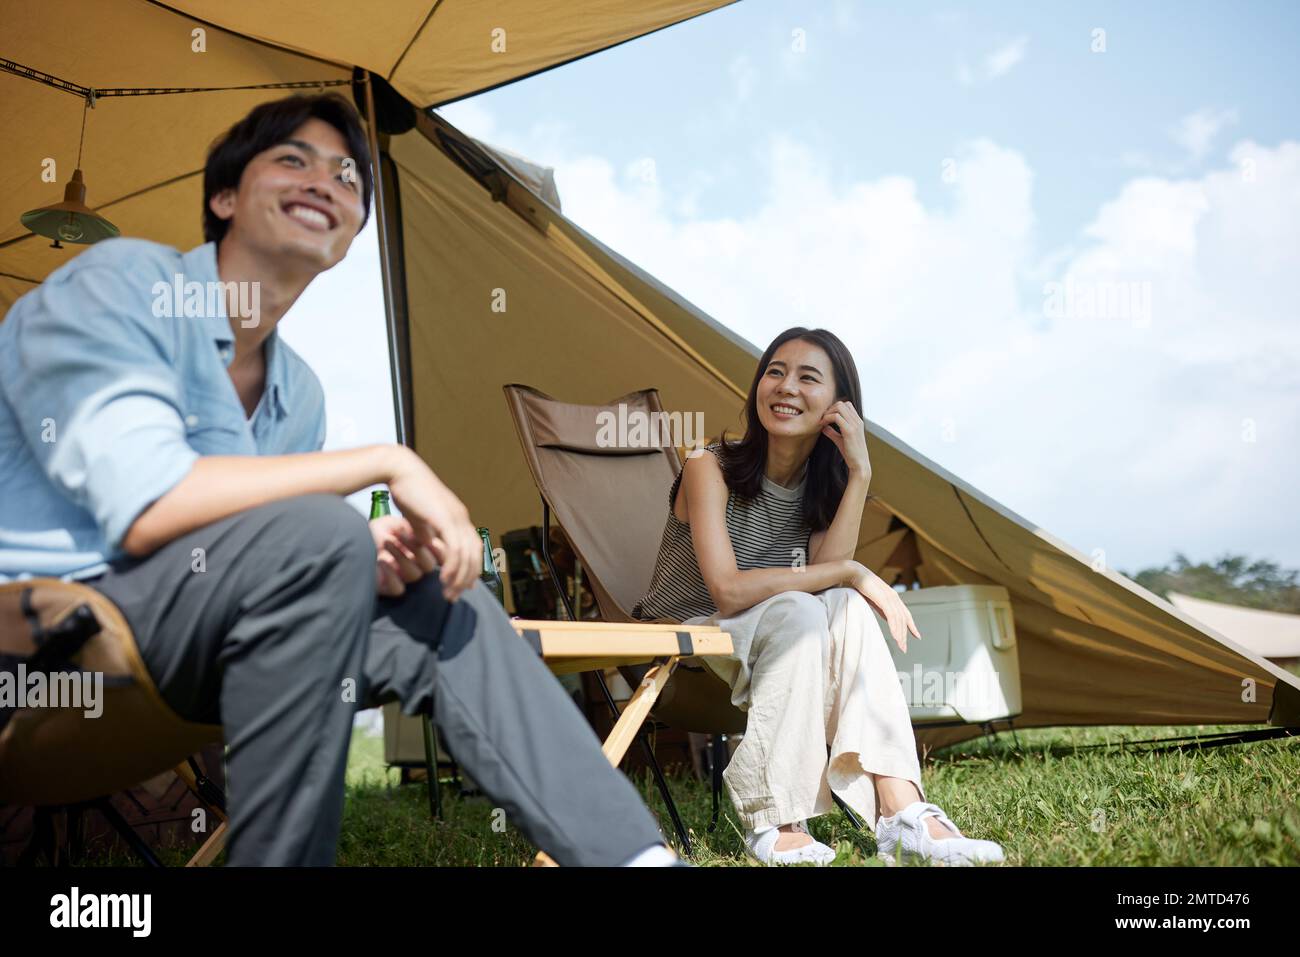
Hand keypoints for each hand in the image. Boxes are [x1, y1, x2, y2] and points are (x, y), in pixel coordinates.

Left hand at [371, 514, 437, 597]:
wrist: (348, 541)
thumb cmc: (373, 531)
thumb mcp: (392, 523)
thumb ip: (409, 526)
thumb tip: (426, 533)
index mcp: (420, 550)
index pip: (439, 554)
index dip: (437, 547)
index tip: (426, 534)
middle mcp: (414, 565)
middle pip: (428, 565)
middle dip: (418, 549)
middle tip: (402, 535)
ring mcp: (401, 577)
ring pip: (414, 575)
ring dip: (402, 557)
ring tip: (387, 542)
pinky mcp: (388, 588)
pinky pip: (399, 588)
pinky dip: (391, 575)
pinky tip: (382, 560)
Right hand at [384, 446, 481, 601]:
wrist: (399, 470)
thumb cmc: (407, 492)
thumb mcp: (420, 518)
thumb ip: (426, 532)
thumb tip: (427, 545)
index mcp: (458, 517)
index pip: (474, 548)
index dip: (471, 568)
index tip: (463, 585)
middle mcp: (461, 518)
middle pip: (475, 555)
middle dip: (466, 578)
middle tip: (454, 596)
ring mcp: (455, 517)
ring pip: (466, 555)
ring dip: (459, 577)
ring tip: (448, 593)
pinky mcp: (445, 518)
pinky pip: (455, 548)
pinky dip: (452, 566)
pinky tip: (443, 579)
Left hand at [819, 400, 870, 477]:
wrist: (859, 464)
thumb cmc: (851, 453)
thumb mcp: (840, 440)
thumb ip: (833, 432)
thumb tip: (823, 427)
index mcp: (857, 421)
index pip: (846, 405)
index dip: (834, 408)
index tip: (826, 418)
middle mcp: (857, 421)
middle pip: (842, 403)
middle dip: (830, 409)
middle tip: (822, 419)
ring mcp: (855, 425)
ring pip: (839, 407)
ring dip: (828, 412)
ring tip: (822, 422)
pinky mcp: (850, 431)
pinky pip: (836, 417)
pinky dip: (827, 418)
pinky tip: (822, 426)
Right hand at [849, 563, 920, 652]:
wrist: (855, 572)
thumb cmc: (862, 585)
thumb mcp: (874, 599)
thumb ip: (882, 607)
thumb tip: (887, 617)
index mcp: (893, 597)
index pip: (906, 613)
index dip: (912, 625)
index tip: (916, 636)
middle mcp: (894, 597)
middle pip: (903, 619)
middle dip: (905, 635)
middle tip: (904, 648)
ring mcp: (890, 597)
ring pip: (899, 619)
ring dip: (900, 634)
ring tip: (900, 646)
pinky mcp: (884, 599)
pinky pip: (892, 616)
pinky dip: (895, 627)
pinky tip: (896, 637)